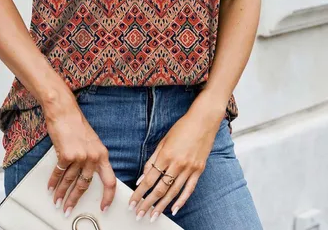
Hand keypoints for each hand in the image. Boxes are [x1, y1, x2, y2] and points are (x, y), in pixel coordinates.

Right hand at [43, 92, 116, 215]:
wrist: (64, 111)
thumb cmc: (76, 124)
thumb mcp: (90, 142)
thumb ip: (91, 159)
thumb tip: (86, 177)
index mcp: (102, 154)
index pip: (110, 180)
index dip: (108, 196)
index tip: (104, 206)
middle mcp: (93, 156)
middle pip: (85, 185)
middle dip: (75, 199)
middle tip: (69, 208)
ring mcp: (80, 156)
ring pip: (70, 181)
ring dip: (62, 193)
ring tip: (57, 200)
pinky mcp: (66, 155)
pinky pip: (59, 173)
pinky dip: (53, 182)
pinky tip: (51, 187)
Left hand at [128, 90, 225, 221]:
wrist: (203, 121)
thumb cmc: (182, 127)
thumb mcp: (164, 141)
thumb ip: (152, 160)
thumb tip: (142, 177)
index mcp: (166, 154)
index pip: (149, 179)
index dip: (139, 192)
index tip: (132, 202)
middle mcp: (177, 163)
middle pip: (160, 188)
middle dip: (147, 203)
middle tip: (138, 214)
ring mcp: (189, 168)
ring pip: (173, 192)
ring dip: (161, 206)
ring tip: (152, 216)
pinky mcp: (199, 170)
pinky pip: (189, 189)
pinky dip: (181, 201)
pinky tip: (173, 209)